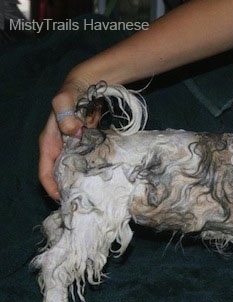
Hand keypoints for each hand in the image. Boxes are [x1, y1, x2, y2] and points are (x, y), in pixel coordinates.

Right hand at [38, 80, 88, 200]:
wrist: (88, 86)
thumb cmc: (71, 93)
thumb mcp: (63, 101)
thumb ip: (65, 115)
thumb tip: (72, 133)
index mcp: (49, 144)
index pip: (45, 173)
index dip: (52, 189)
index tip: (64, 200)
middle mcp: (59, 150)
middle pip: (60, 177)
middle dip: (69, 189)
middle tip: (84, 202)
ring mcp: (73, 149)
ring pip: (75, 172)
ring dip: (82, 182)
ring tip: (95, 196)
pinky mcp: (86, 146)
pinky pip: (88, 163)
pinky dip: (93, 171)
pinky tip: (105, 179)